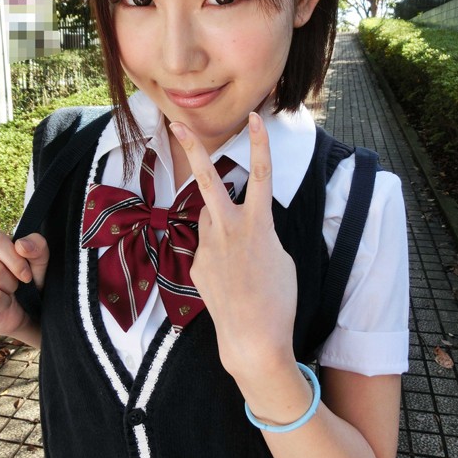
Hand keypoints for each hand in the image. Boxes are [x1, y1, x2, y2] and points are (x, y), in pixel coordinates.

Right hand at [0, 229, 47, 340]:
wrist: (19, 310)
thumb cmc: (22, 278)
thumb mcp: (37, 260)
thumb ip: (36, 246)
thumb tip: (22, 246)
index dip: (17, 261)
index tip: (26, 275)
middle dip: (11, 284)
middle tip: (10, 287)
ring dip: (2, 302)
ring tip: (0, 299)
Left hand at [170, 112, 296, 380]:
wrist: (253, 340)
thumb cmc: (278, 299)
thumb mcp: (280, 257)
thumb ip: (261, 232)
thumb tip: (242, 225)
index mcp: (258, 225)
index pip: (262, 174)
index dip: (260, 143)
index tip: (255, 118)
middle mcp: (228, 229)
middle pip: (208, 181)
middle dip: (192, 149)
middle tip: (176, 123)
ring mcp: (207, 247)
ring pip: (209, 219)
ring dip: (219, 221)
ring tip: (241, 258)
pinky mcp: (196, 265)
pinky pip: (207, 249)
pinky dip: (218, 256)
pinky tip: (231, 281)